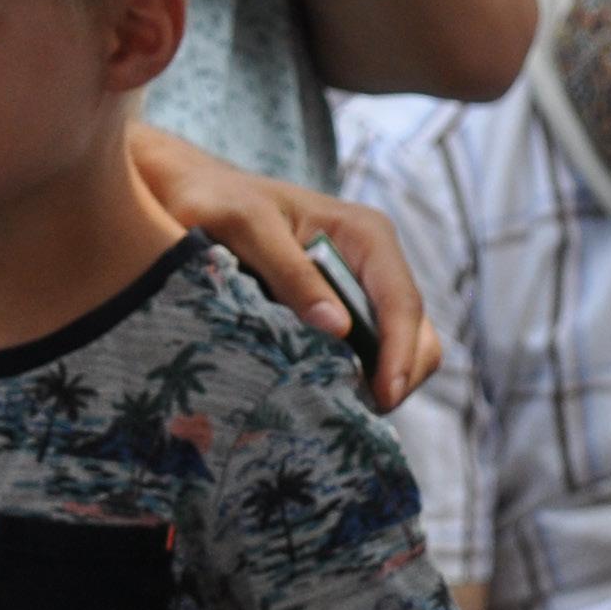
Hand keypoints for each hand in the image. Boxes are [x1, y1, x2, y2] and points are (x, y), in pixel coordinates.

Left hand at [129, 124, 441, 411]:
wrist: (196, 194)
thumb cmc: (219, 201)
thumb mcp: (246, 227)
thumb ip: (289, 271)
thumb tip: (338, 329)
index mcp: (365, 234)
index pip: (402, 301)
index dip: (401, 355)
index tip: (382, 398)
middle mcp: (374, 263)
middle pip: (415, 332)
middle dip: (396, 376)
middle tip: (352, 415)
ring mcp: (360, 290)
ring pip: (395, 349)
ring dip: (375, 382)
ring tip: (332, 409)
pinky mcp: (340, 312)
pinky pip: (365, 354)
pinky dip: (354, 378)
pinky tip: (318, 393)